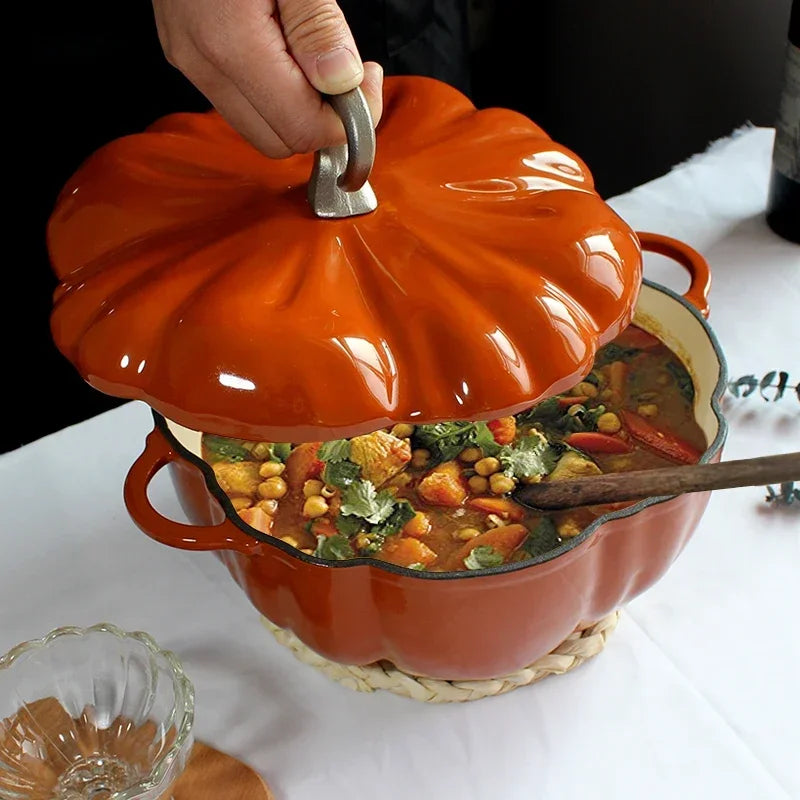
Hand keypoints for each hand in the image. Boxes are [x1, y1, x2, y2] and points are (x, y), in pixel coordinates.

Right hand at [152, 0, 383, 156]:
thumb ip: (316, 23)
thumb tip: (341, 82)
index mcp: (231, 45)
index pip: (301, 129)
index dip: (345, 121)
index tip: (367, 82)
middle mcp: (204, 64)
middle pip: (278, 141)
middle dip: (323, 125)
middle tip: (351, 80)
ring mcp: (191, 61)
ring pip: (258, 126)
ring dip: (300, 111)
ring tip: (322, 61)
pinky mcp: (188, 52)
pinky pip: (241, 100)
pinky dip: (276, 94)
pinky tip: (294, 56)